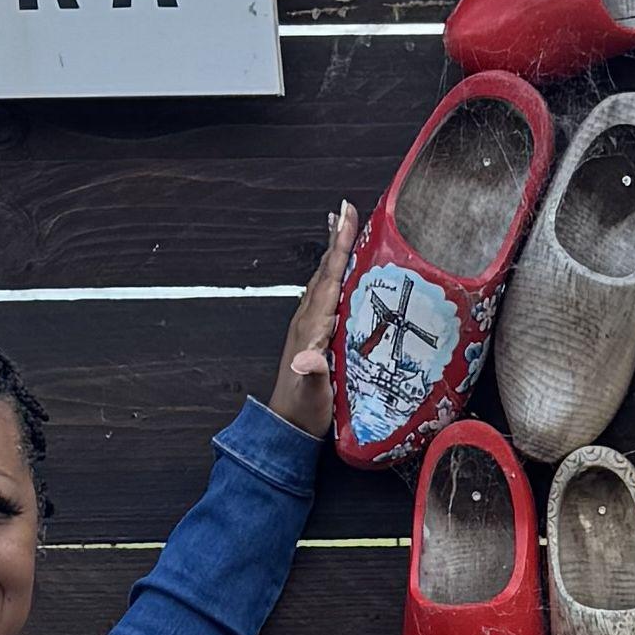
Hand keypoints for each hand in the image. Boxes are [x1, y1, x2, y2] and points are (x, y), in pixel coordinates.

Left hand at [268, 205, 366, 439]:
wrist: (288, 425)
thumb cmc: (304, 410)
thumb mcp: (311, 393)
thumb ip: (310, 373)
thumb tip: (307, 358)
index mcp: (313, 326)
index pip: (329, 278)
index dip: (340, 247)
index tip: (346, 217)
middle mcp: (308, 319)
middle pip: (325, 270)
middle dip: (337, 239)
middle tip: (346, 208)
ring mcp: (310, 325)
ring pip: (324, 279)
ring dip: (334, 252)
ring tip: (342, 228)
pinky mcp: (316, 334)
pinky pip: (327, 294)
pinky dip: (334, 274)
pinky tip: (341, 272)